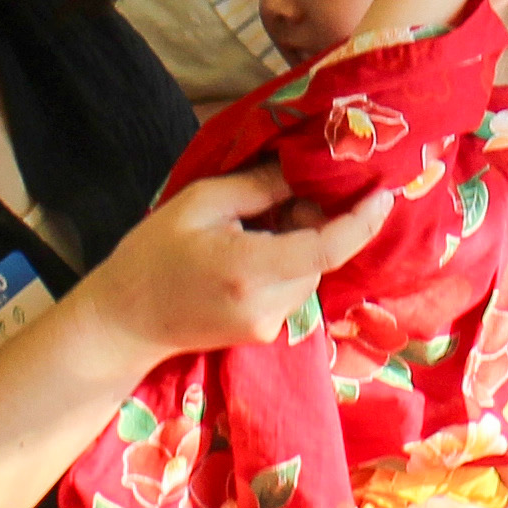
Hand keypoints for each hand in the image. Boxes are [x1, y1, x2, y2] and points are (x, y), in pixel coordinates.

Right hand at [79, 164, 387, 365]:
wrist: (125, 321)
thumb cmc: (153, 254)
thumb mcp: (201, 203)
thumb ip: (259, 188)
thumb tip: (304, 173)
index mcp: (251, 269)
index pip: (327, 248)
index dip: (361, 220)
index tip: (383, 192)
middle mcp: (268, 306)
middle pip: (320, 257)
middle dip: (311, 222)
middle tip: (272, 199)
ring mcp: (268, 326)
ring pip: (309, 273)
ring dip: (298, 243)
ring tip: (252, 227)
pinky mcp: (265, 334)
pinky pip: (293, 289)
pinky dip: (285, 264)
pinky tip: (248, 253)